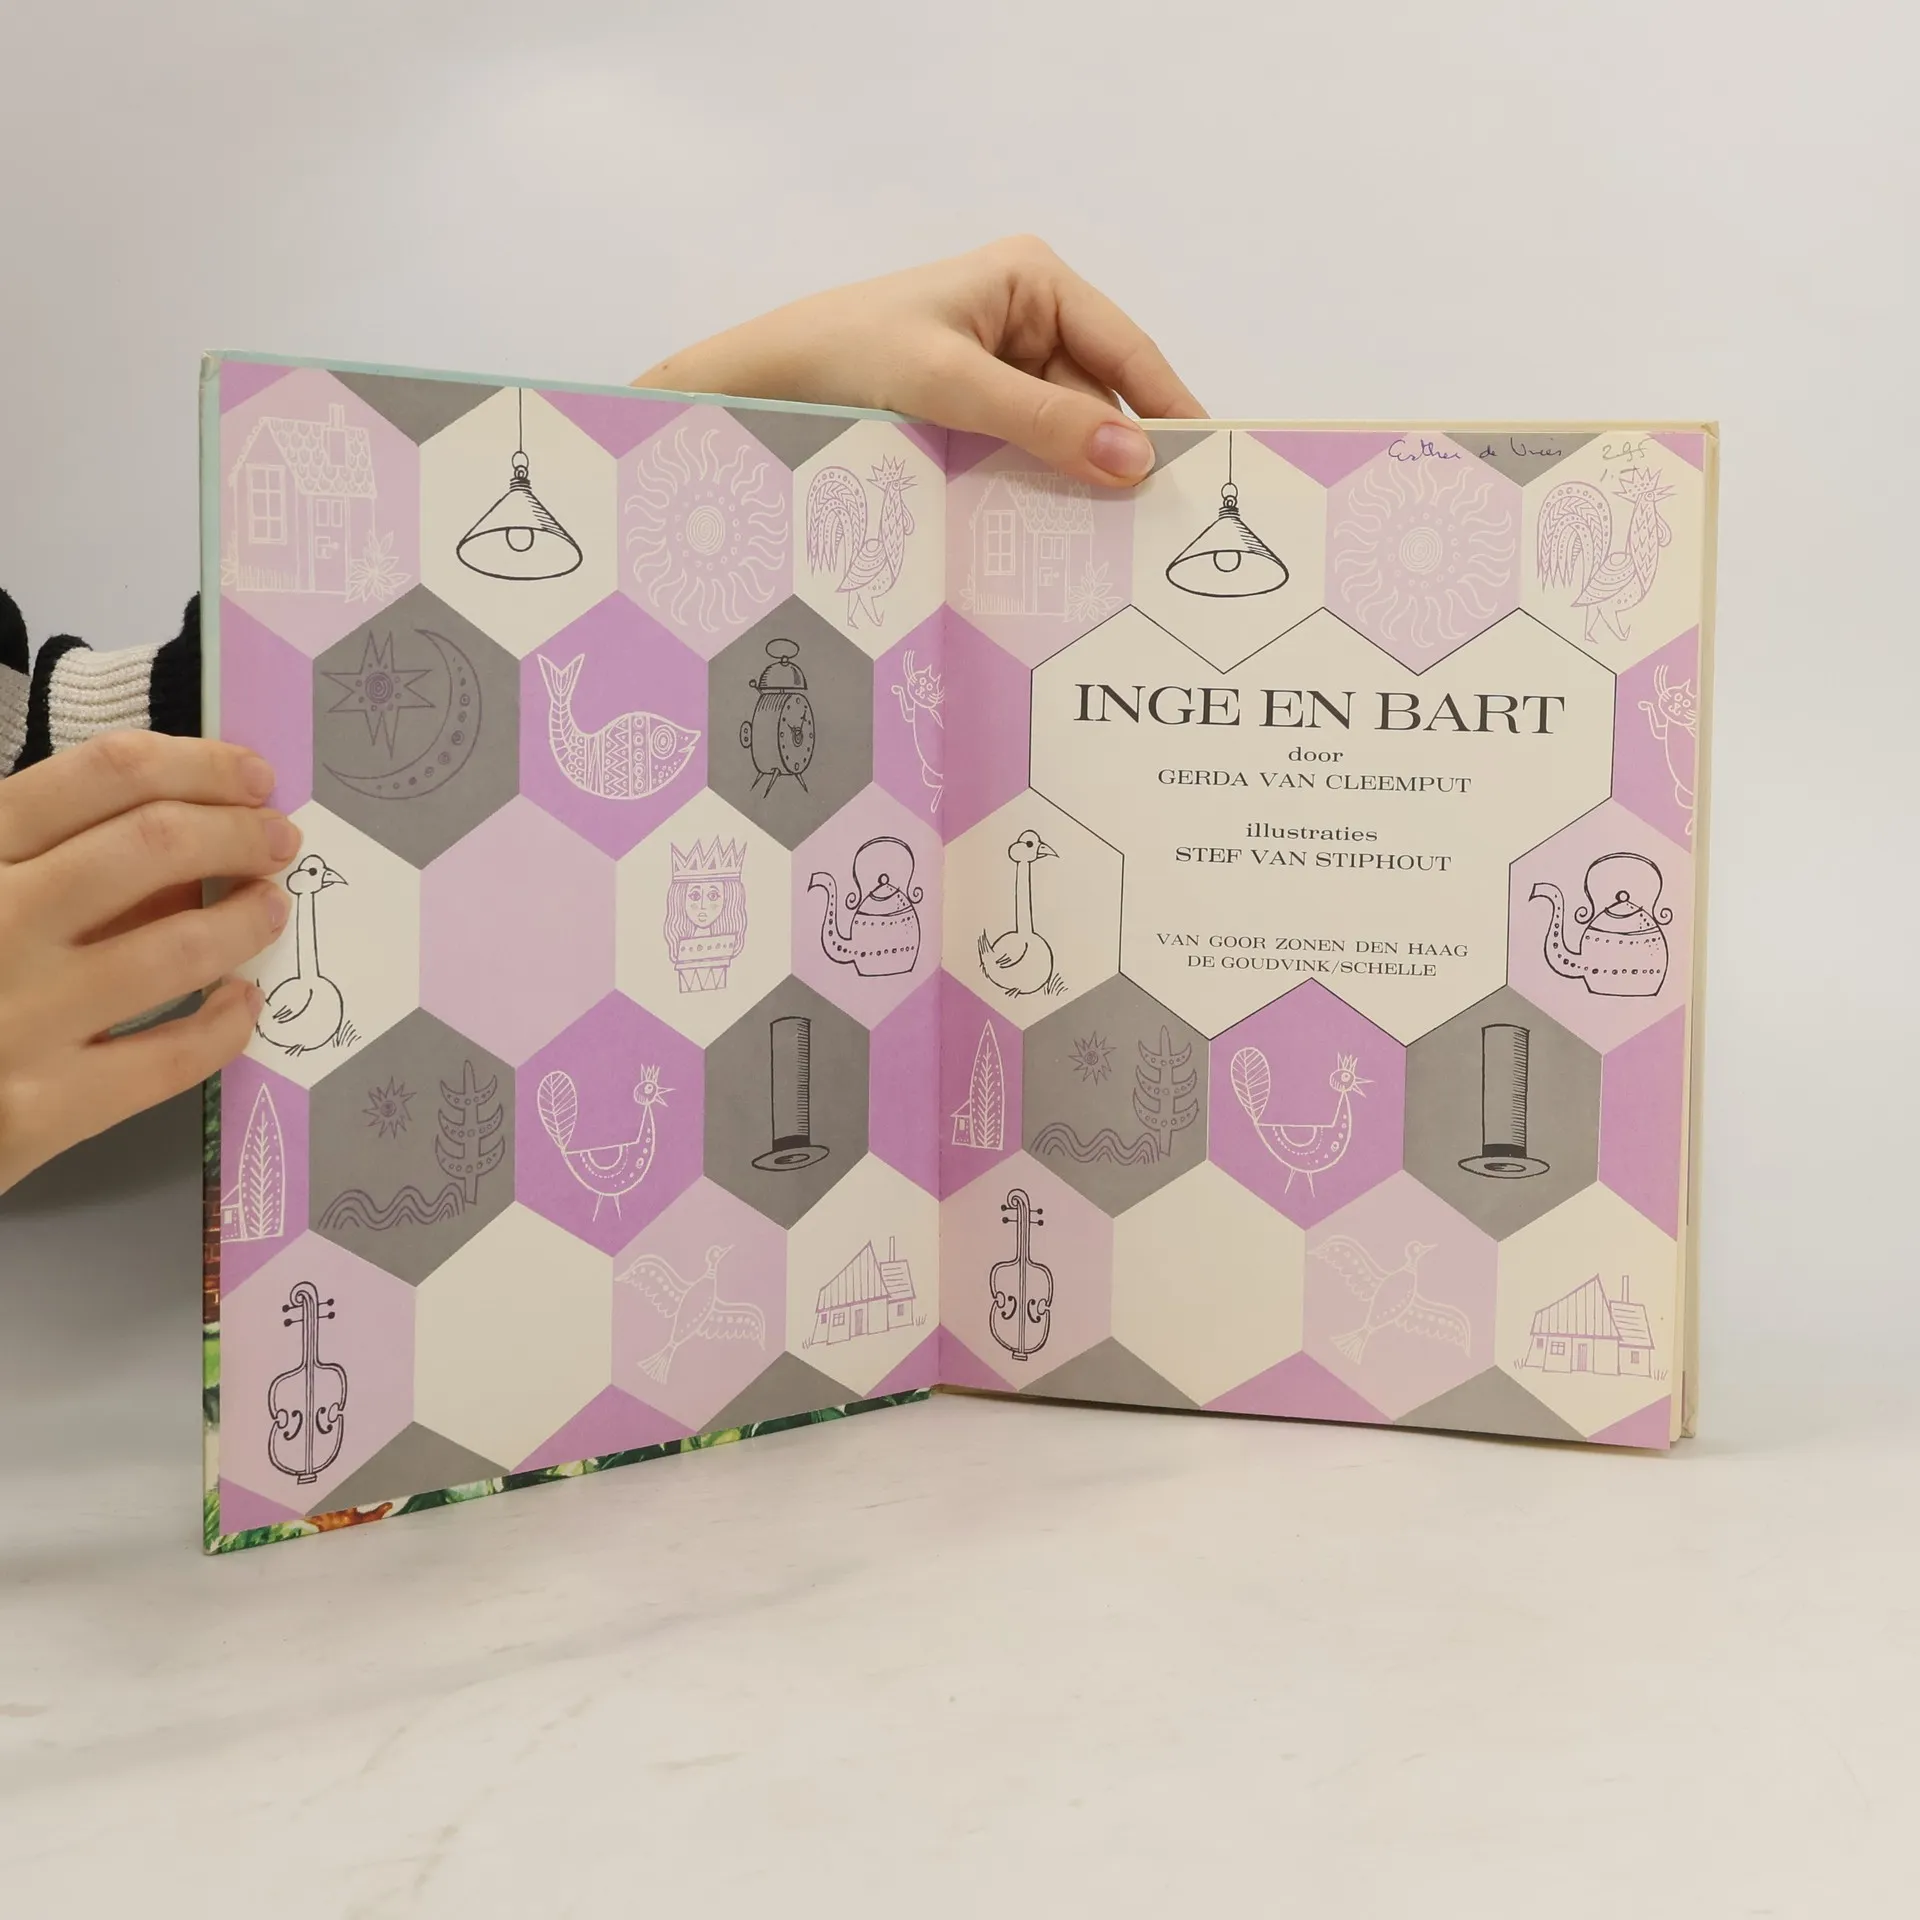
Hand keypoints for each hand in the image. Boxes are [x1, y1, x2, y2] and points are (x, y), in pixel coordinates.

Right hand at [0, 732, 297, 1191]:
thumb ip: (53, 859)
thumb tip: (185, 846)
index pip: (107, 776)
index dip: (201, 766)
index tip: (254, 778)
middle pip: (156, 845)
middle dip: (240, 834)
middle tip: (279, 842)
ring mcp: (18, 1017)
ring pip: (178, 949)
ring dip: (246, 921)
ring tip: (269, 910)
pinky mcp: (38, 1110)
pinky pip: (169, 1059)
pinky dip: (225, 1025)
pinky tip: (241, 1003)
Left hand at [636, 236, 1205, 487]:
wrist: (754, 390)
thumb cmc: (846, 357)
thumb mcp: (952, 386)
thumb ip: (1045, 423)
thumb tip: (1137, 460)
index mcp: (1033, 282)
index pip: (1128, 350)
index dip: (1170, 410)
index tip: (1207, 470)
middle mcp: (1025, 321)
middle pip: (1097, 402)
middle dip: (1114, 462)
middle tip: (1153, 536)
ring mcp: (997, 373)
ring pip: (1060, 439)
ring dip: (1071, 486)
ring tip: (1102, 548)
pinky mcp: (969, 419)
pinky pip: (1021, 458)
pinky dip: (1033, 492)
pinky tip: (1045, 535)